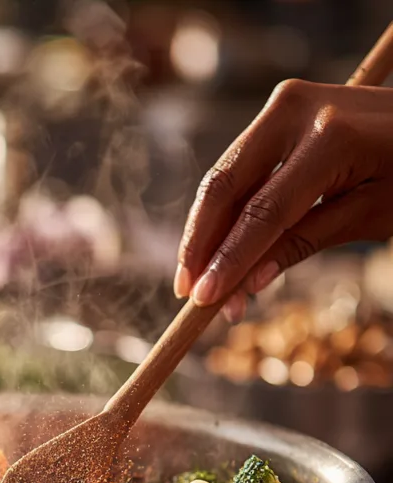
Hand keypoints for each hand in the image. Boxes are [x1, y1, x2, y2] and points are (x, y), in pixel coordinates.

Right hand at [174, 80, 392, 322]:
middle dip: (200, 245)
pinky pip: (240, 169)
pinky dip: (226, 212)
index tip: (204, 300)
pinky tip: (218, 250)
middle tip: (186, 292)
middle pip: (225, 188)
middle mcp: (296, 111)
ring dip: (206, 234)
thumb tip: (248, 284)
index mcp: (331, 137)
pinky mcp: (279, 111)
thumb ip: (305, 243)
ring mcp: (284, 105)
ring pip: (223, 179)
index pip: (263, 213)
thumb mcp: (371, 214)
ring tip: (200, 282)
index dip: (229, 260)